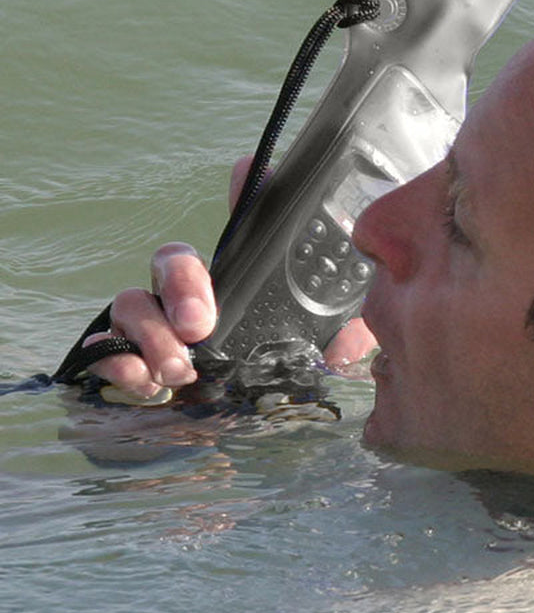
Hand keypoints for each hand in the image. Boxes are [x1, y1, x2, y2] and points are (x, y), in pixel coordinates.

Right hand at [86, 156, 375, 395]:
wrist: (244, 439)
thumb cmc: (282, 388)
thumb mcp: (325, 358)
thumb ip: (347, 342)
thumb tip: (341, 349)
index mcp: (245, 287)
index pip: (242, 234)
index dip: (244, 195)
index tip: (249, 172)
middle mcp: (198, 300)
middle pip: (173, 260)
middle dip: (181, 284)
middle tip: (201, 324)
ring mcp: (161, 330)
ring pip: (132, 301)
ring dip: (151, 332)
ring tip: (180, 370)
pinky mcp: (136, 363)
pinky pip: (106, 346)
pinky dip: (116, 360)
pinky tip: (144, 382)